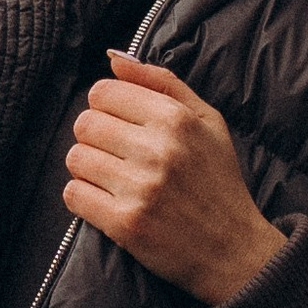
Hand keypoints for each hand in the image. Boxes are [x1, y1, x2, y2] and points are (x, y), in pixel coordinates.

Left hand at [62, 54, 284, 307]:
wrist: (233, 249)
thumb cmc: (218, 180)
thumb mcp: (206, 120)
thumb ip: (161, 82)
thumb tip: (113, 58)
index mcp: (176, 119)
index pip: (103, 92)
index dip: (107, 107)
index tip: (121, 124)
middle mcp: (157, 150)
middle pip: (85, 124)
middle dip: (95, 136)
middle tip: (116, 153)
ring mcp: (140, 188)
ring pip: (76, 158)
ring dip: (87, 167)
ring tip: (112, 177)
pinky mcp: (126, 224)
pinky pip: (74, 195)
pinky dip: (83, 197)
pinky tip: (106, 200)